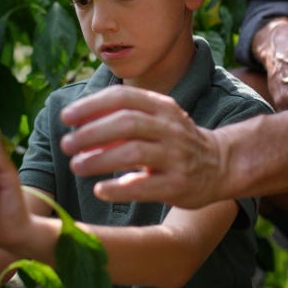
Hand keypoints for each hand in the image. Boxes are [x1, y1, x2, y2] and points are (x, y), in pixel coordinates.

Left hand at [58, 86, 226, 208]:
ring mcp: (177, 156)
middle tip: (66, 144)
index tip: (66, 117)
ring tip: (76, 166)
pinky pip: (145, 186)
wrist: (220, 165)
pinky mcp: (178, 185)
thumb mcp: (155, 121)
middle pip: (126, 122)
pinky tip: (100, 190)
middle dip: (91, 133)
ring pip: (134, 152)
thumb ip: (120, 120)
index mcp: (162, 107)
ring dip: (100, 159)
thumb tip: (77, 129)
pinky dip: (120, 188)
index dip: (91, 106)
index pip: (123, 97)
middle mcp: (171, 128)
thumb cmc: (175, 142)